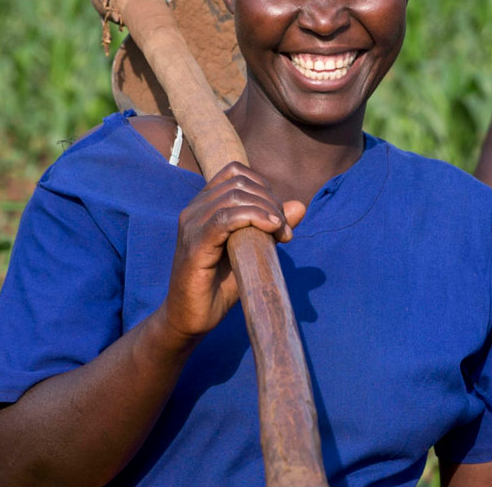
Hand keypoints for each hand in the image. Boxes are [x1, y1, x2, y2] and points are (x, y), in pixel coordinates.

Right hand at [161, 162, 305, 342]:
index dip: (264, 187)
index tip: (281, 217)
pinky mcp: (194, 245)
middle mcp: (194, 210)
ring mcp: (191, 226)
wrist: (192, 319)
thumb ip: (271, 226)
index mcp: (204, 205)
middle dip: (270, 201)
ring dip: (266, 210)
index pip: (236, 173)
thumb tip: (300, 205)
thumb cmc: (219, 286)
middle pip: (239, 182)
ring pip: (235, 196)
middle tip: (284, 229)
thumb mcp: (252, 250)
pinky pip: (225, 218)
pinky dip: (253, 217)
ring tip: (281, 232)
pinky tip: (271, 228)